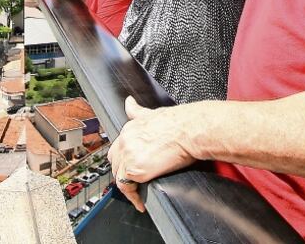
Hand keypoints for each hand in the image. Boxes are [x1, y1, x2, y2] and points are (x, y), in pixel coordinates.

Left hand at [107, 96, 197, 211]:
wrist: (190, 130)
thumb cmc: (180, 122)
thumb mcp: (152, 113)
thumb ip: (137, 110)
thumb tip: (129, 102)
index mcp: (129, 128)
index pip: (118, 148)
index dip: (124, 160)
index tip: (130, 169)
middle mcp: (125, 140)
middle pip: (114, 162)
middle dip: (122, 173)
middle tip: (135, 183)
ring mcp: (128, 154)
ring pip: (118, 176)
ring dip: (127, 186)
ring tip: (138, 195)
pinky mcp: (135, 169)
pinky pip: (126, 187)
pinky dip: (132, 197)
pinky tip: (140, 202)